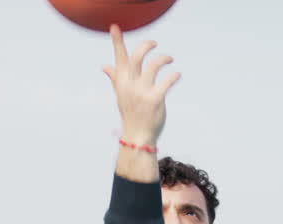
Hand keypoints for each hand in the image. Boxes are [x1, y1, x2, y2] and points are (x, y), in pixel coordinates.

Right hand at [102, 24, 179, 146]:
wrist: (138, 138)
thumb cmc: (132, 115)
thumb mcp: (121, 95)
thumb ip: (115, 78)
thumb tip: (105, 66)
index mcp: (122, 83)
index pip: (119, 58)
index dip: (117, 42)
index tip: (114, 27)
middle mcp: (130, 86)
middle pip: (137, 57)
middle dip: (147, 46)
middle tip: (154, 44)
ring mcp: (142, 93)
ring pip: (154, 65)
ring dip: (164, 58)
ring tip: (170, 59)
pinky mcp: (155, 100)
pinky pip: (167, 81)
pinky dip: (174, 75)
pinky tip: (177, 75)